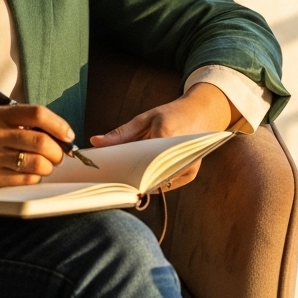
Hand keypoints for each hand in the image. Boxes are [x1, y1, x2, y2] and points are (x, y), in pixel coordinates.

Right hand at [0, 105, 71, 189]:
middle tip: (58, 154)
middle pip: (41, 142)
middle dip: (58, 151)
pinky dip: (35, 177)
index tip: (68, 135)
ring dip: (49, 166)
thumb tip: (59, 134)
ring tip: (45, 165)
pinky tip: (30, 173)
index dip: (59, 125)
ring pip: (37, 163)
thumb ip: (23, 123)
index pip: (37, 114)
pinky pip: (26, 179)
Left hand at [88, 82, 237, 190]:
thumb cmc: (171, 114)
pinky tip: (140, 177)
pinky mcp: (190, 174)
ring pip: (157, 183)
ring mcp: (187, 167)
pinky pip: (166, 184)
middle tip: (111, 179)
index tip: (107, 173)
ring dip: (141, 181)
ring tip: (124, 178)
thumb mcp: (144, 119)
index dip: (122, 168)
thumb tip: (95, 142)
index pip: (138, 160)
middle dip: (129, 177)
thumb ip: (121, 134)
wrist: (201, 113)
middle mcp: (179, 156)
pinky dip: (153, 181)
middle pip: (147, 175)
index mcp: (166, 137)